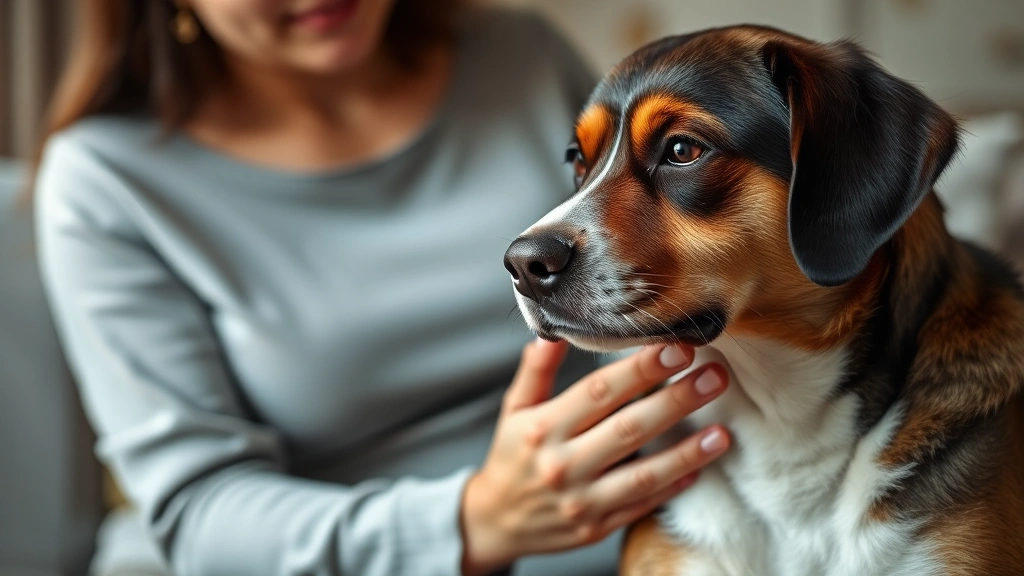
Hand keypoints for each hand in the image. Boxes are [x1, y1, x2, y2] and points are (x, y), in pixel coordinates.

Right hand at [460, 339, 729, 574]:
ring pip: (643, 475)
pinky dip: (672, 486)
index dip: (640, 370)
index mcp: (543, 428)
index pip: (598, 392)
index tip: (676, 348)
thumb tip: (554, 331)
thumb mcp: (514, 408)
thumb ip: (536, 370)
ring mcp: (581, 501)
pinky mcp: (596, 528)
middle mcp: (563, 465)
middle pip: (629, 428)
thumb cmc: (511, 457)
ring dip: (686, 452)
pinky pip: (641, 505)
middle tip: (714, 376)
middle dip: (676, 400)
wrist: (495, 521)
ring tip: (721, 432)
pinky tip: (699, 465)